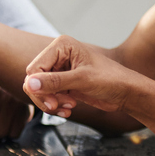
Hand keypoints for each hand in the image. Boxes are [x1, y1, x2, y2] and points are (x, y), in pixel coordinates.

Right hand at [22, 37, 141, 117]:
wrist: (125, 92)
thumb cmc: (110, 79)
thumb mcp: (81, 80)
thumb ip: (54, 82)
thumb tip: (29, 84)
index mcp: (61, 45)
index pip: (34, 68)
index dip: (37, 87)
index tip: (50, 103)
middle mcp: (58, 55)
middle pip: (34, 80)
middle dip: (44, 96)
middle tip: (57, 107)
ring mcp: (60, 69)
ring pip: (40, 90)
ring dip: (51, 102)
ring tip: (68, 107)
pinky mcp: (64, 82)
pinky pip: (49, 95)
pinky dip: (56, 105)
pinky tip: (68, 110)